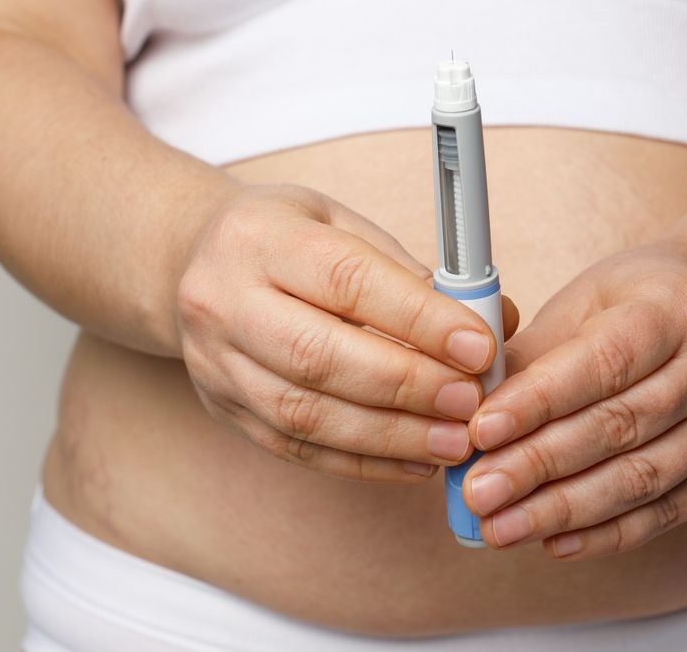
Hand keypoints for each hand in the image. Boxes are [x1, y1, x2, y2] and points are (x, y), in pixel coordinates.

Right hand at [176, 184, 518, 481]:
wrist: (190, 263)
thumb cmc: (285, 239)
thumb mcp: (341, 225)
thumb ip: (411, 273)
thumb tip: (496, 321)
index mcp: (260, 239)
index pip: (346, 281)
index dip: (418, 319)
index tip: (479, 347)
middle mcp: (224, 301)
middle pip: (320, 355)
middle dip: (407, 385)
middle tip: (470, 402)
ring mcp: (217, 363)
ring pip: (305, 413)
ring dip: (389, 435)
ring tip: (452, 441)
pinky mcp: (225, 410)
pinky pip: (297, 448)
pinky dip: (363, 462)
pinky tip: (415, 461)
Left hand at [462, 242, 686, 558]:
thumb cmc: (639, 299)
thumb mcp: (584, 300)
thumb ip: (533, 353)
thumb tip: (469, 411)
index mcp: (674, 311)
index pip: (603, 363)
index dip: (538, 402)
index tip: (480, 431)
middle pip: (618, 427)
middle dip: (538, 465)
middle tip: (479, 492)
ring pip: (640, 478)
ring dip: (563, 511)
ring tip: (501, 527)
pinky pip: (665, 511)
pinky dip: (607, 534)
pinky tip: (555, 542)